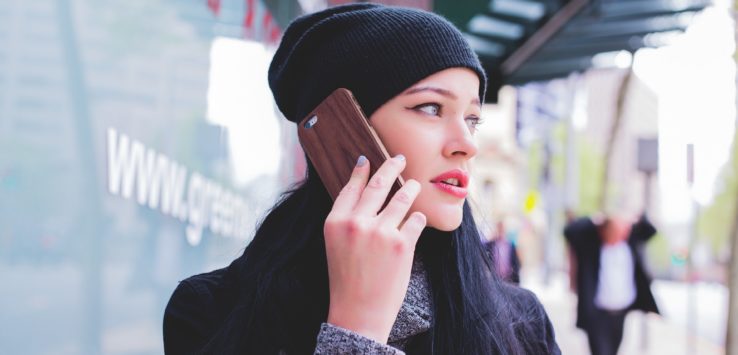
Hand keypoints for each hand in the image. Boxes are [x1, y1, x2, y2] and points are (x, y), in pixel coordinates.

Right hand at [323, 155, 425, 342]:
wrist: (358, 312)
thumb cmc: (347, 279)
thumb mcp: (336, 244)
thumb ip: (347, 218)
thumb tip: (364, 188)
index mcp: (335, 222)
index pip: (351, 187)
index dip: (361, 171)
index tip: (368, 159)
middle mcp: (356, 223)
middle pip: (379, 184)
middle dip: (391, 167)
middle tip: (399, 158)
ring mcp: (380, 232)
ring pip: (402, 197)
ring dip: (410, 189)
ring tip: (414, 185)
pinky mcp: (402, 244)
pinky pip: (416, 219)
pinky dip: (417, 218)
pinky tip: (416, 219)